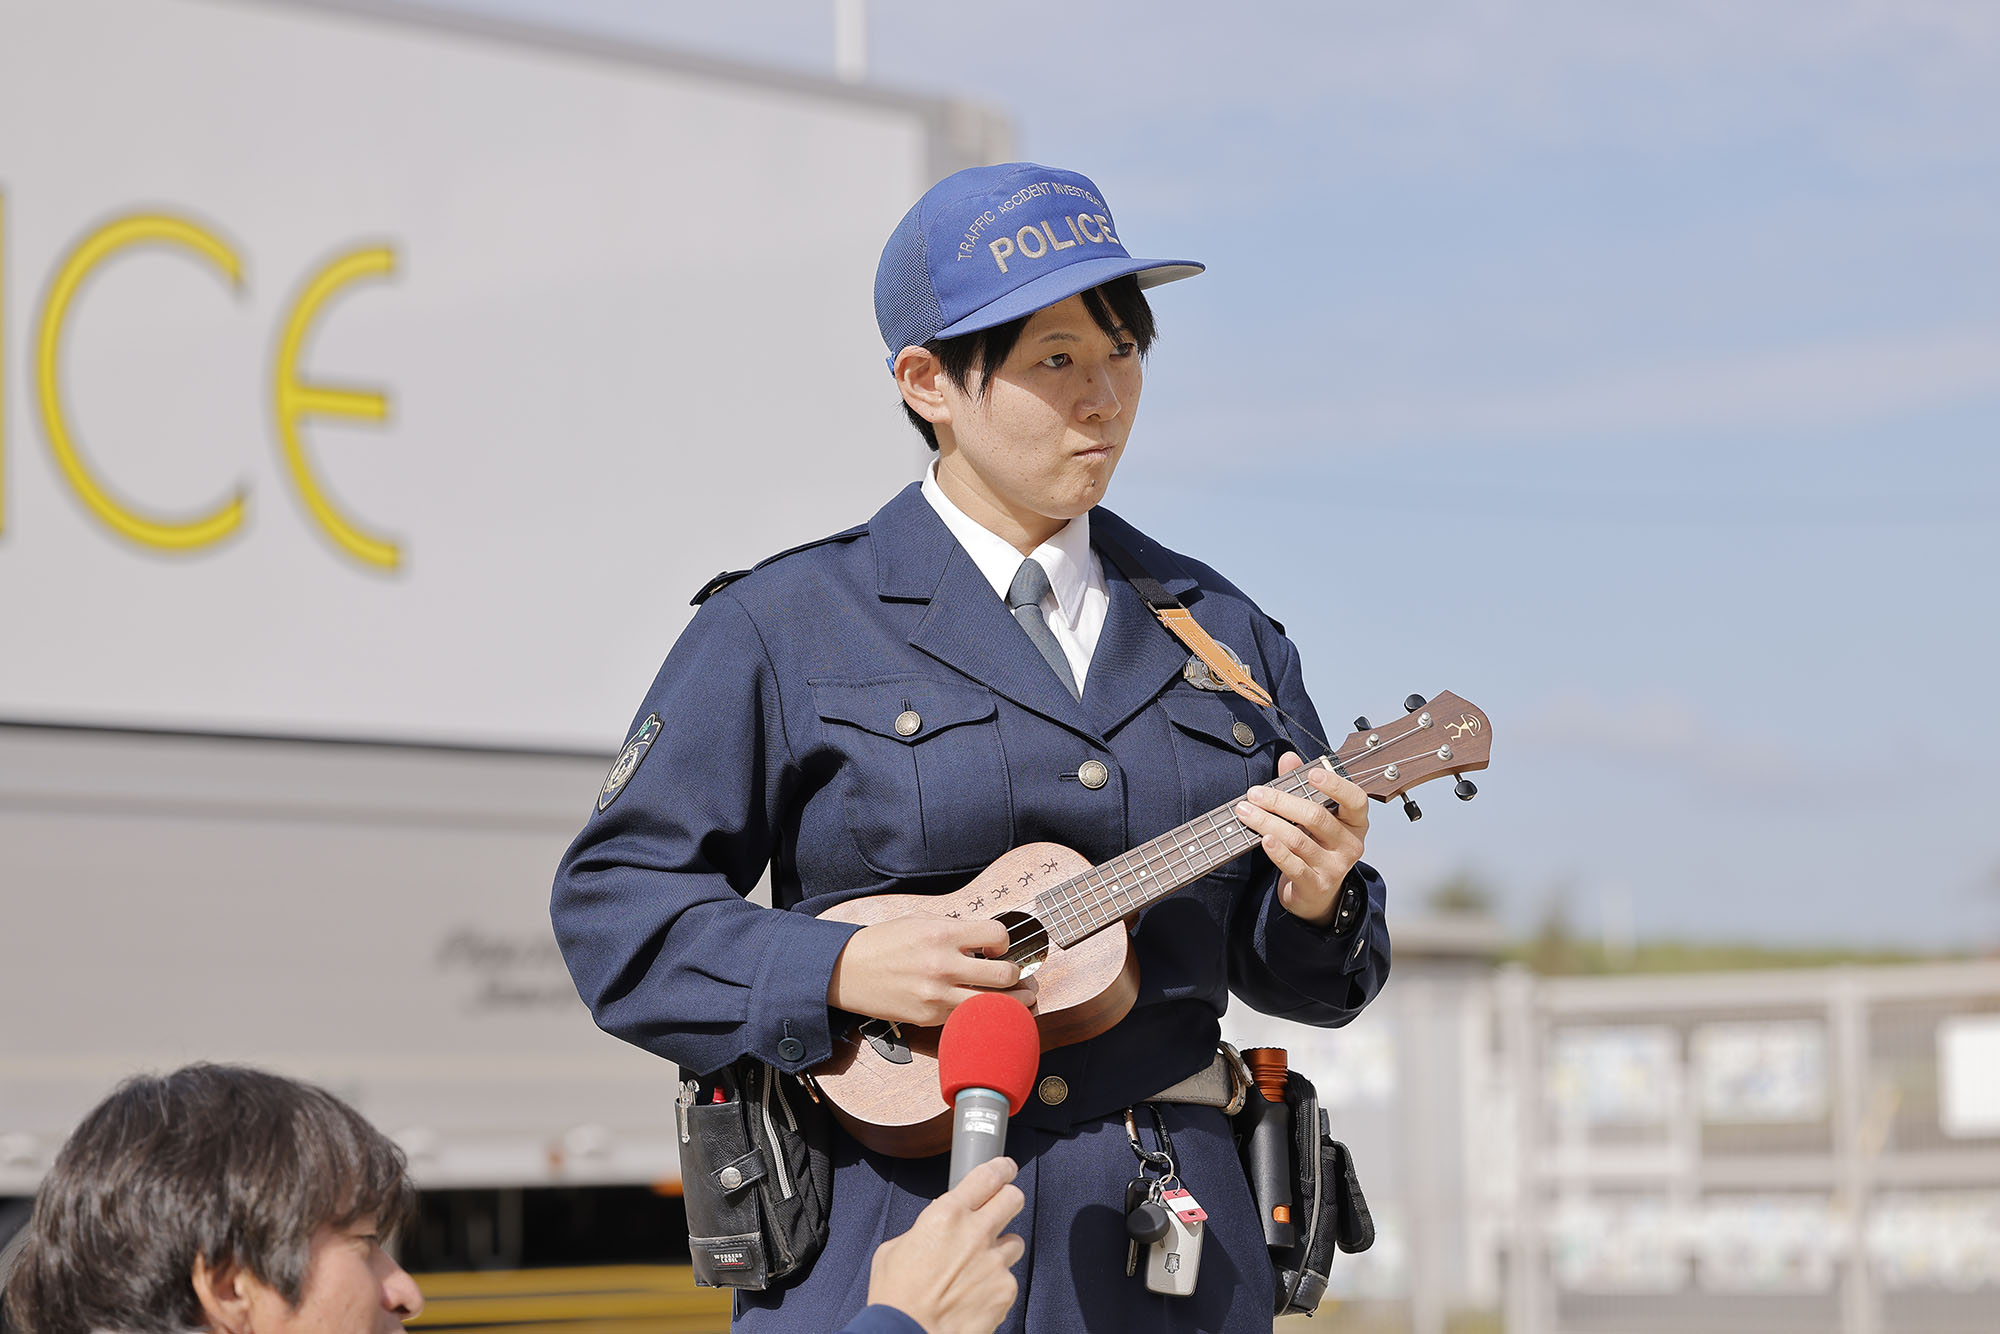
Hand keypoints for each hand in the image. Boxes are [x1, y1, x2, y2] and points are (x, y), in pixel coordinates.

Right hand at [827, 915, 1036, 1025]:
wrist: (847, 971)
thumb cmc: (885, 943)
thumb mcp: (920, 921)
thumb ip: (955, 928)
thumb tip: (988, 940)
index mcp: (942, 933)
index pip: (998, 936)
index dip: (1004, 942)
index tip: (998, 948)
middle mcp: (943, 965)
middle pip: (1004, 974)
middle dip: (1017, 975)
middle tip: (1019, 976)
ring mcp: (937, 995)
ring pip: (994, 1005)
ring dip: (1014, 1002)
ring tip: (1024, 999)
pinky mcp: (930, 1018)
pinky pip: (968, 1019)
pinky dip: (983, 1015)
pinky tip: (990, 1010)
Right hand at [867, 1156, 1024, 1333]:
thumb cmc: (897, 1297)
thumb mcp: (896, 1248)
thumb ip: (923, 1228)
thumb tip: (936, 1222)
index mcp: (946, 1215)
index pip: (987, 1176)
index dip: (1001, 1168)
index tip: (1005, 1168)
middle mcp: (976, 1233)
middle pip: (1013, 1199)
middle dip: (1009, 1199)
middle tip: (1001, 1206)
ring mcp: (994, 1263)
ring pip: (1015, 1242)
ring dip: (1000, 1249)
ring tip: (979, 1267)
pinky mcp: (1005, 1290)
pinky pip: (1009, 1278)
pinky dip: (996, 1284)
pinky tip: (976, 1294)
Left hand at [1235, 751, 1368, 927]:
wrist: (1317, 894)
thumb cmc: (1316, 846)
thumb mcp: (1313, 816)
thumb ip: (1301, 785)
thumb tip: (1288, 758)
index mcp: (1355, 822)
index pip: (1355, 800)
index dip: (1336, 785)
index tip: (1312, 773)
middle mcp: (1350, 844)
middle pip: (1316, 816)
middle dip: (1281, 802)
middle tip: (1255, 794)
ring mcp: (1335, 867)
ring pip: (1298, 839)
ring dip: (1267, 823)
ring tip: (1246, 812)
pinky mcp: (1316, 885)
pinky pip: (1294, 866)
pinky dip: (1277, 851)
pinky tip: (1263, 839)